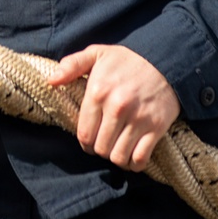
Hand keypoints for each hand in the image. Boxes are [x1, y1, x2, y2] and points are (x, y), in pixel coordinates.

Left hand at [48, 45, 179, 171]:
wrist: (166, 60)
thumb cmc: (128, 59)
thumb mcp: (98, 53)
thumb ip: (72, 65)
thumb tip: (51, 81)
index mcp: (98, 91)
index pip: (84, 133)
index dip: (85, 142)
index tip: (90, 140)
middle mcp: (117, 107)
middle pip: (100, 148)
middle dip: (100, 149)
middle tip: (104, 142)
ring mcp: (138, 119)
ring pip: (118, 156)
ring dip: (116, 157)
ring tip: (117, 148)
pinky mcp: (156, 128)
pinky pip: (140, 159)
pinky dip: (134, 164)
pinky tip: (131, 156)